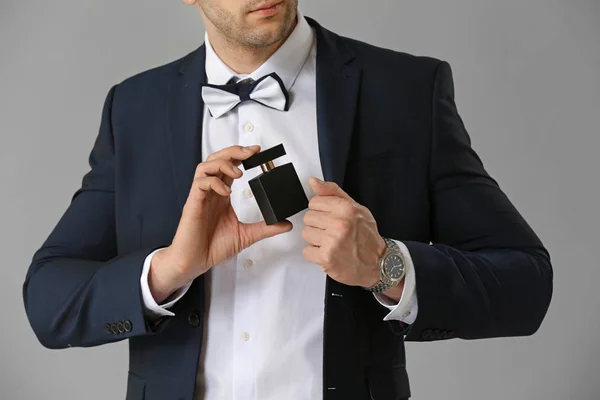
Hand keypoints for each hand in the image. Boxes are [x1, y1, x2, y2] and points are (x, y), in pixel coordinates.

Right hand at [149, 145, 292, 302]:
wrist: (195, 262)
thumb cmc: (213, 247)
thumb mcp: (246, 235)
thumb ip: (266, 228)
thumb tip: (286, 224)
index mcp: (222, 195)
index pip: (230, 167)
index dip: (242, 156)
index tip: (258, 152)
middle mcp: (211, 192)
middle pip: (217, 159)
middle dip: (234, 151)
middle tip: (251, 153)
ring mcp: (201, 196)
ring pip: (206, 166)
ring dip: (223, 163)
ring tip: (238, 172)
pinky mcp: (193, 203)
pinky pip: (200, 183)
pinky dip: (214, 183)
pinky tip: (226, 191)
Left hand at [301, 177, 386, 287]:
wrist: (378, 262)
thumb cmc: (366, 236)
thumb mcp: (355, 208)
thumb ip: (333, 192)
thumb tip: (313, 181)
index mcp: (345, 208)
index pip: (314, 202)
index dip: (322, 211)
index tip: (331, 218)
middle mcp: (339, 223)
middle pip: (308, 217)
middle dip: (319, 225)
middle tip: (333, 232)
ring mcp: (332, 241)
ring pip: (306, 234)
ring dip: (316, 240)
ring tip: (332, 243)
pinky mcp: (326, 257)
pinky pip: (307, 251)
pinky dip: (316, 254)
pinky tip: (329, 253)